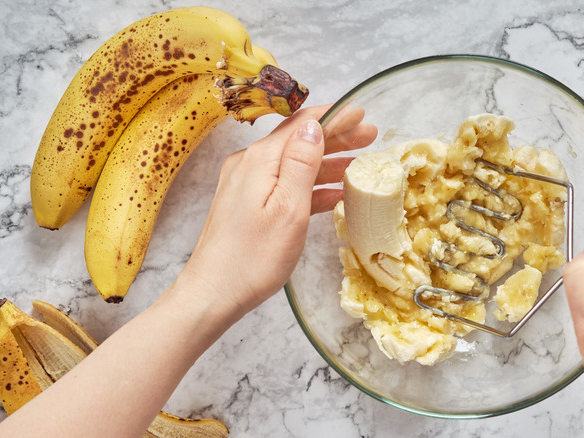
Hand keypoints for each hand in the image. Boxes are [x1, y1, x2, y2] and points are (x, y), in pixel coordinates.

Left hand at [174, 104, 375, 318]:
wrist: (213, 293)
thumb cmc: (253, 257)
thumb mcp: (288, 208)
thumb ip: (301, 163)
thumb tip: (313, 126)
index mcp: (260, 160)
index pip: (302, 125)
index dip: (335, 117)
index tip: (361, 112)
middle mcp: (250, 165)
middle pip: (299, 141)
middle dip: (336, 136)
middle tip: (370, 135)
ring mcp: (246, 185)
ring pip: (294, 164)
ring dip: (327, 162)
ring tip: (360, 163)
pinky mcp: (247, 204)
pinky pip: (285, 186)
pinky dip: (311, 186)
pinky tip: (335, 194)